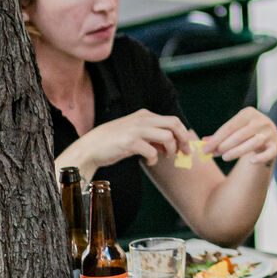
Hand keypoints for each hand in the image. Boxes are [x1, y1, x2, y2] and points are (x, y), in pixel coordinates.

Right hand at [71, 110, 192, 173]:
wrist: (91, 147)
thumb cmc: (114, 142)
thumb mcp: (135, 133)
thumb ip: (152, 136)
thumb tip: (170, 145)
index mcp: (145, 115)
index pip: (173, 120)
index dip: (183, 134)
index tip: (185, 147)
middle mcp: (142, 119)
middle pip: (174, 124)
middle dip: (183, 139)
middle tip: (184, 153)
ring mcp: (136, 130)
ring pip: (167, 136)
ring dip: (170, 149)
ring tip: (165, 157)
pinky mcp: (130, 142)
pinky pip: (152, 151)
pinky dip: (154, 159)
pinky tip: (149, 162)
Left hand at [202, 107, 276, 169]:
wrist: (270, 136)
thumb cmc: (247, 133)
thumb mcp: (235, 130)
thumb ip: (220, 136)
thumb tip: (203, 142)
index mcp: (249, 113)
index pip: (229, 127)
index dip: (216, 139)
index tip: (204, 149)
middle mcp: (261, 121)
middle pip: (240, 134)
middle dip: (224, 145)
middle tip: (213, 154)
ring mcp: (269, 133)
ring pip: (253, 142)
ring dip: (237, 151)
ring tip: (225, 157)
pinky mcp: (276, 146)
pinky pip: (269, 153)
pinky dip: (260, 158)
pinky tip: (250, 162)